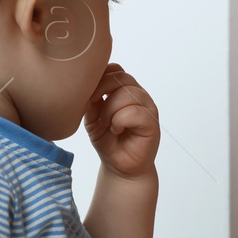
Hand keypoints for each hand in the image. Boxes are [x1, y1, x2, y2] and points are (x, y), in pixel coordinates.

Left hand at [85, 65, 158, 179]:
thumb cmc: (108, 142)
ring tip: (106, 124)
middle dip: (102, 90)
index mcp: (124, 89)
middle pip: (121, 77)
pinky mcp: (152, 122)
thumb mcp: (92, 118)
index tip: (87, 94)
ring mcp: (147, 107)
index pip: (114, 69)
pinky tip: (116, 129)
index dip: (100, 77)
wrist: (120, 167)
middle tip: (94, 110)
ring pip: (128, 93)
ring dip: (110, 109)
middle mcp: (137, 94)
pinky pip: (135, 112)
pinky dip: (120, 120)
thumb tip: (85, 86)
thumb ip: (90, 100)